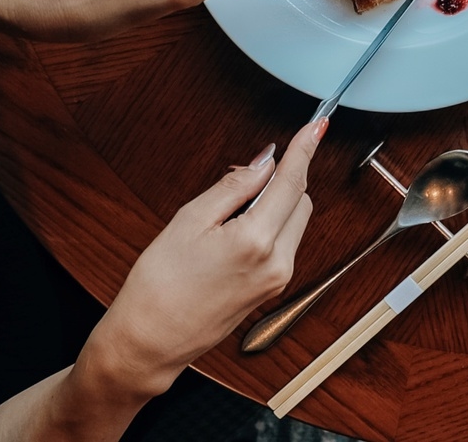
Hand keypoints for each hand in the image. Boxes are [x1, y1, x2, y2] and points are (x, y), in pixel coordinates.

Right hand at [76, 120, 323, 398]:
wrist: (150, 341)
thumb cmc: (159, 285)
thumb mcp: (190, 221)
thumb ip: (234, 187)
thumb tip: (265, 161)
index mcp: (257, 241)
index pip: (292, 182)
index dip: (305, 149)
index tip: (316, 126)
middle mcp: (278, 263)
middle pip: (300, 200)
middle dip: (281, 179)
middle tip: (241, 175)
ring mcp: (279, 279)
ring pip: (295, 222)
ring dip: (275, 203)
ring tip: (228, 211)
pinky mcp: (273, 289)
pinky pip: (284, 243)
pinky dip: (271, 225)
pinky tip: (236, 231)